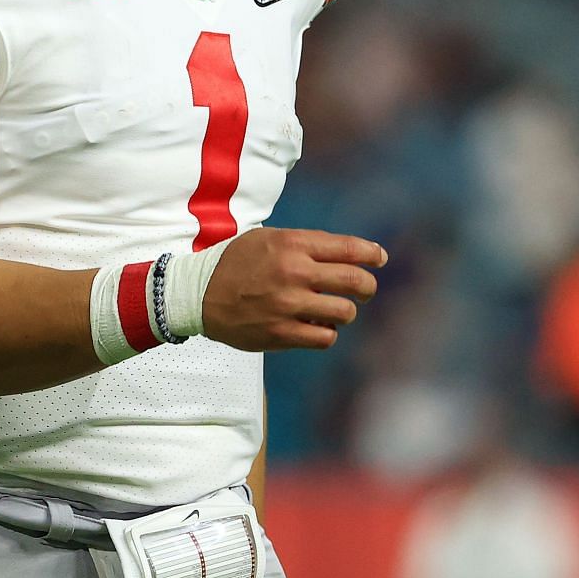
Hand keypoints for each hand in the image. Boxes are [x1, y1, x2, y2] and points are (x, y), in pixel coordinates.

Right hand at [201, 228, 385, 351]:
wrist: (199, 294)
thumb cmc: (237, 263)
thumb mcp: (268, 239)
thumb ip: (306, 245)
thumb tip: (351, 256)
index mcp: (291, 244)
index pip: (349, 248)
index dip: (372, 254)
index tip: (379, 259)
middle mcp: (293, 272)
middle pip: (356, 282)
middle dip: (367, 287)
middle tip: (364, 291)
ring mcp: (288, 304)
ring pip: (345, 312)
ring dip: (343, 311)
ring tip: (330, 309)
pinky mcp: (282, 333)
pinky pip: (325, 337)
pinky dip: (325, 332)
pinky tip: (314, 325)